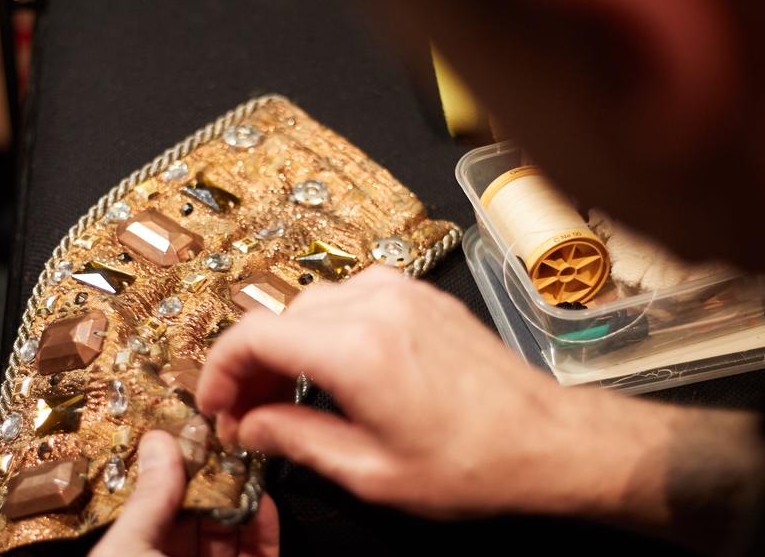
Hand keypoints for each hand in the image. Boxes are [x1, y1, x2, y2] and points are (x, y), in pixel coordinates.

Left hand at [90, 431, 279, 556]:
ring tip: (248, 457)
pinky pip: (261, 550)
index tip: (189, 429)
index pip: (156, 502)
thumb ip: (148, 500)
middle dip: (213, 475)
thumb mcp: (127, 548)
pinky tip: (262, 496)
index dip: (173, 468)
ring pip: (232, 528)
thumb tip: (158, 440)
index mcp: (133, 548)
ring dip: (241, 494)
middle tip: (226, 436)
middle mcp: (171, 556)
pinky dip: (264, 524)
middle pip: (198, 511)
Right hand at [195, 266, 685, 522]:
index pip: (253, 336)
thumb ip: (296, 441)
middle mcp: (375, 305)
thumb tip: (251, 426)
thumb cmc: (474, 463)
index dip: (219, 371)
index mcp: (357, 350)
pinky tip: (331, 372)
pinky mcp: (420, 296)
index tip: (215, 405)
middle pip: (278, 317)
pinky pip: (349, 298)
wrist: (549, 440)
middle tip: (249, 415)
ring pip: (310, 305)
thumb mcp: (371, 472)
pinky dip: (324, 330)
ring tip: (288, 398)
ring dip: (287, 347)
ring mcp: (401, 293)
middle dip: (251, 366)